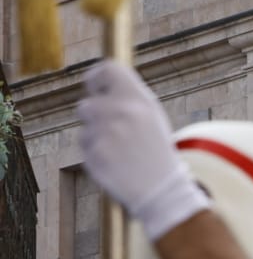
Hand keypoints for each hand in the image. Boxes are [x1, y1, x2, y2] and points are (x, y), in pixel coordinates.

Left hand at [77, 62, 209, 239]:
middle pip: (87, 103)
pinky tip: (116, 161)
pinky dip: (97, 152)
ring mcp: (105, 133)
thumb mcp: (153, 117)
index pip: (106, 70)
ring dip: (95, 134)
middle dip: (96, 117)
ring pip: (85, 125)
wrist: (162, 188)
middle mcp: (120, 111)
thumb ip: (128, 98)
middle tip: (115, 131)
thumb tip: (102, 84)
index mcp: (138, 99)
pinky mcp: (94, 153)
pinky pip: (85, 145)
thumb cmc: (157, 151)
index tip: (97, 88)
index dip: (97, 78)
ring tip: (118, 148)